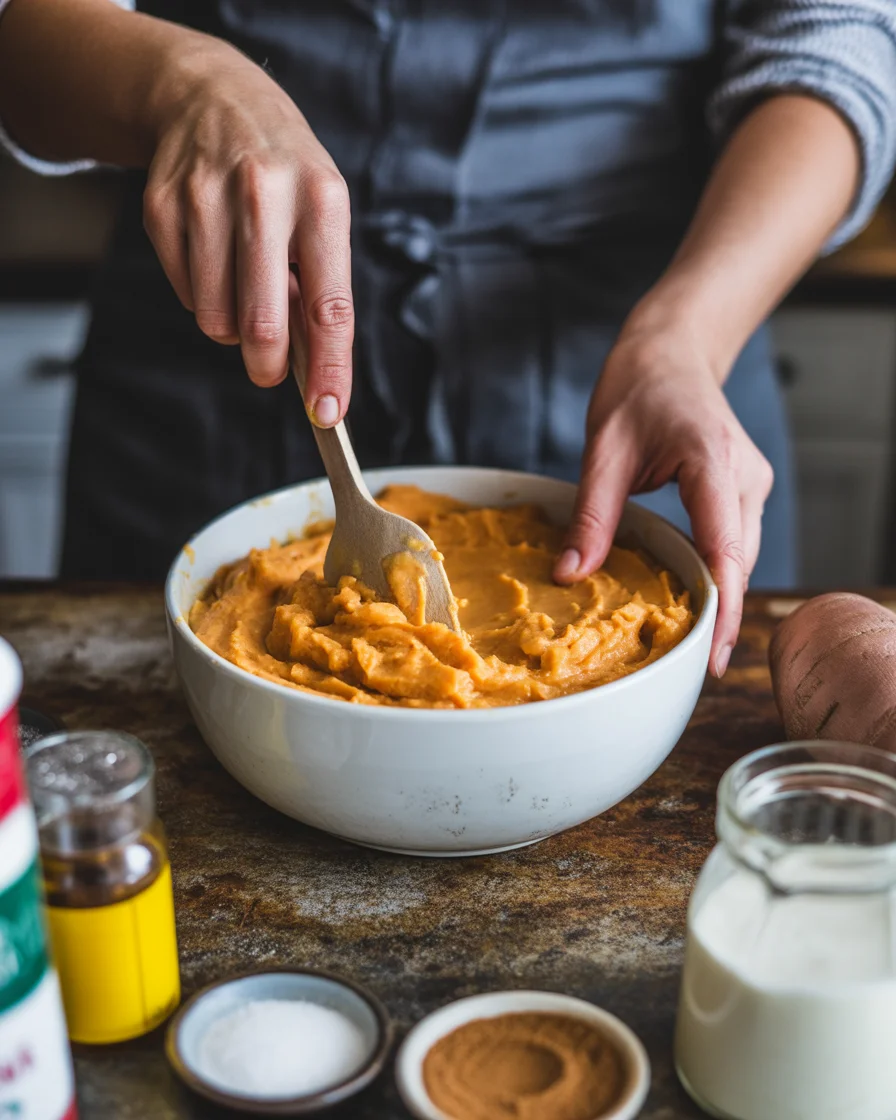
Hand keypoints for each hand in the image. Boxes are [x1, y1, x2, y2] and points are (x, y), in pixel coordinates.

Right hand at [142, 44, 351, 423]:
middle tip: (269, 370)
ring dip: (232, 325)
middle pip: (261, 324)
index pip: (328, 306)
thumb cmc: (285, 171)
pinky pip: (186, 295)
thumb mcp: (322, 211)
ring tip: (244, 285)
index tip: (329, 412)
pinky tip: (214, 258)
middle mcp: (264, 195)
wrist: (212, 96)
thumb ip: (320, 285)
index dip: (329, 367)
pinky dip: (203, 296)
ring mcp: (206, 199)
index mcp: (321, 199)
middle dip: (267, 365)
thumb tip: (314, 366)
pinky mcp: (162, 208)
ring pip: (215, 319)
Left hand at [553, 328, 773, 676]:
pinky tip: (696, 602)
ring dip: (721, 598)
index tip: (713, 654)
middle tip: (695, 669)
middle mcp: (745, 475)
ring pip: (741, 557)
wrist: (672, 350)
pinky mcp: (745, 489)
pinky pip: (735, 542)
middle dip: (722, 616)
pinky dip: (717, 574)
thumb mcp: (602, 448)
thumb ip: (591, 514)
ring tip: (695, 647)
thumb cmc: (637, 387)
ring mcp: (752, 482)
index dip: (722, 606)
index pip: (724, 547)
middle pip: (739, 562)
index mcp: (712, 459)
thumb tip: (569, 576)